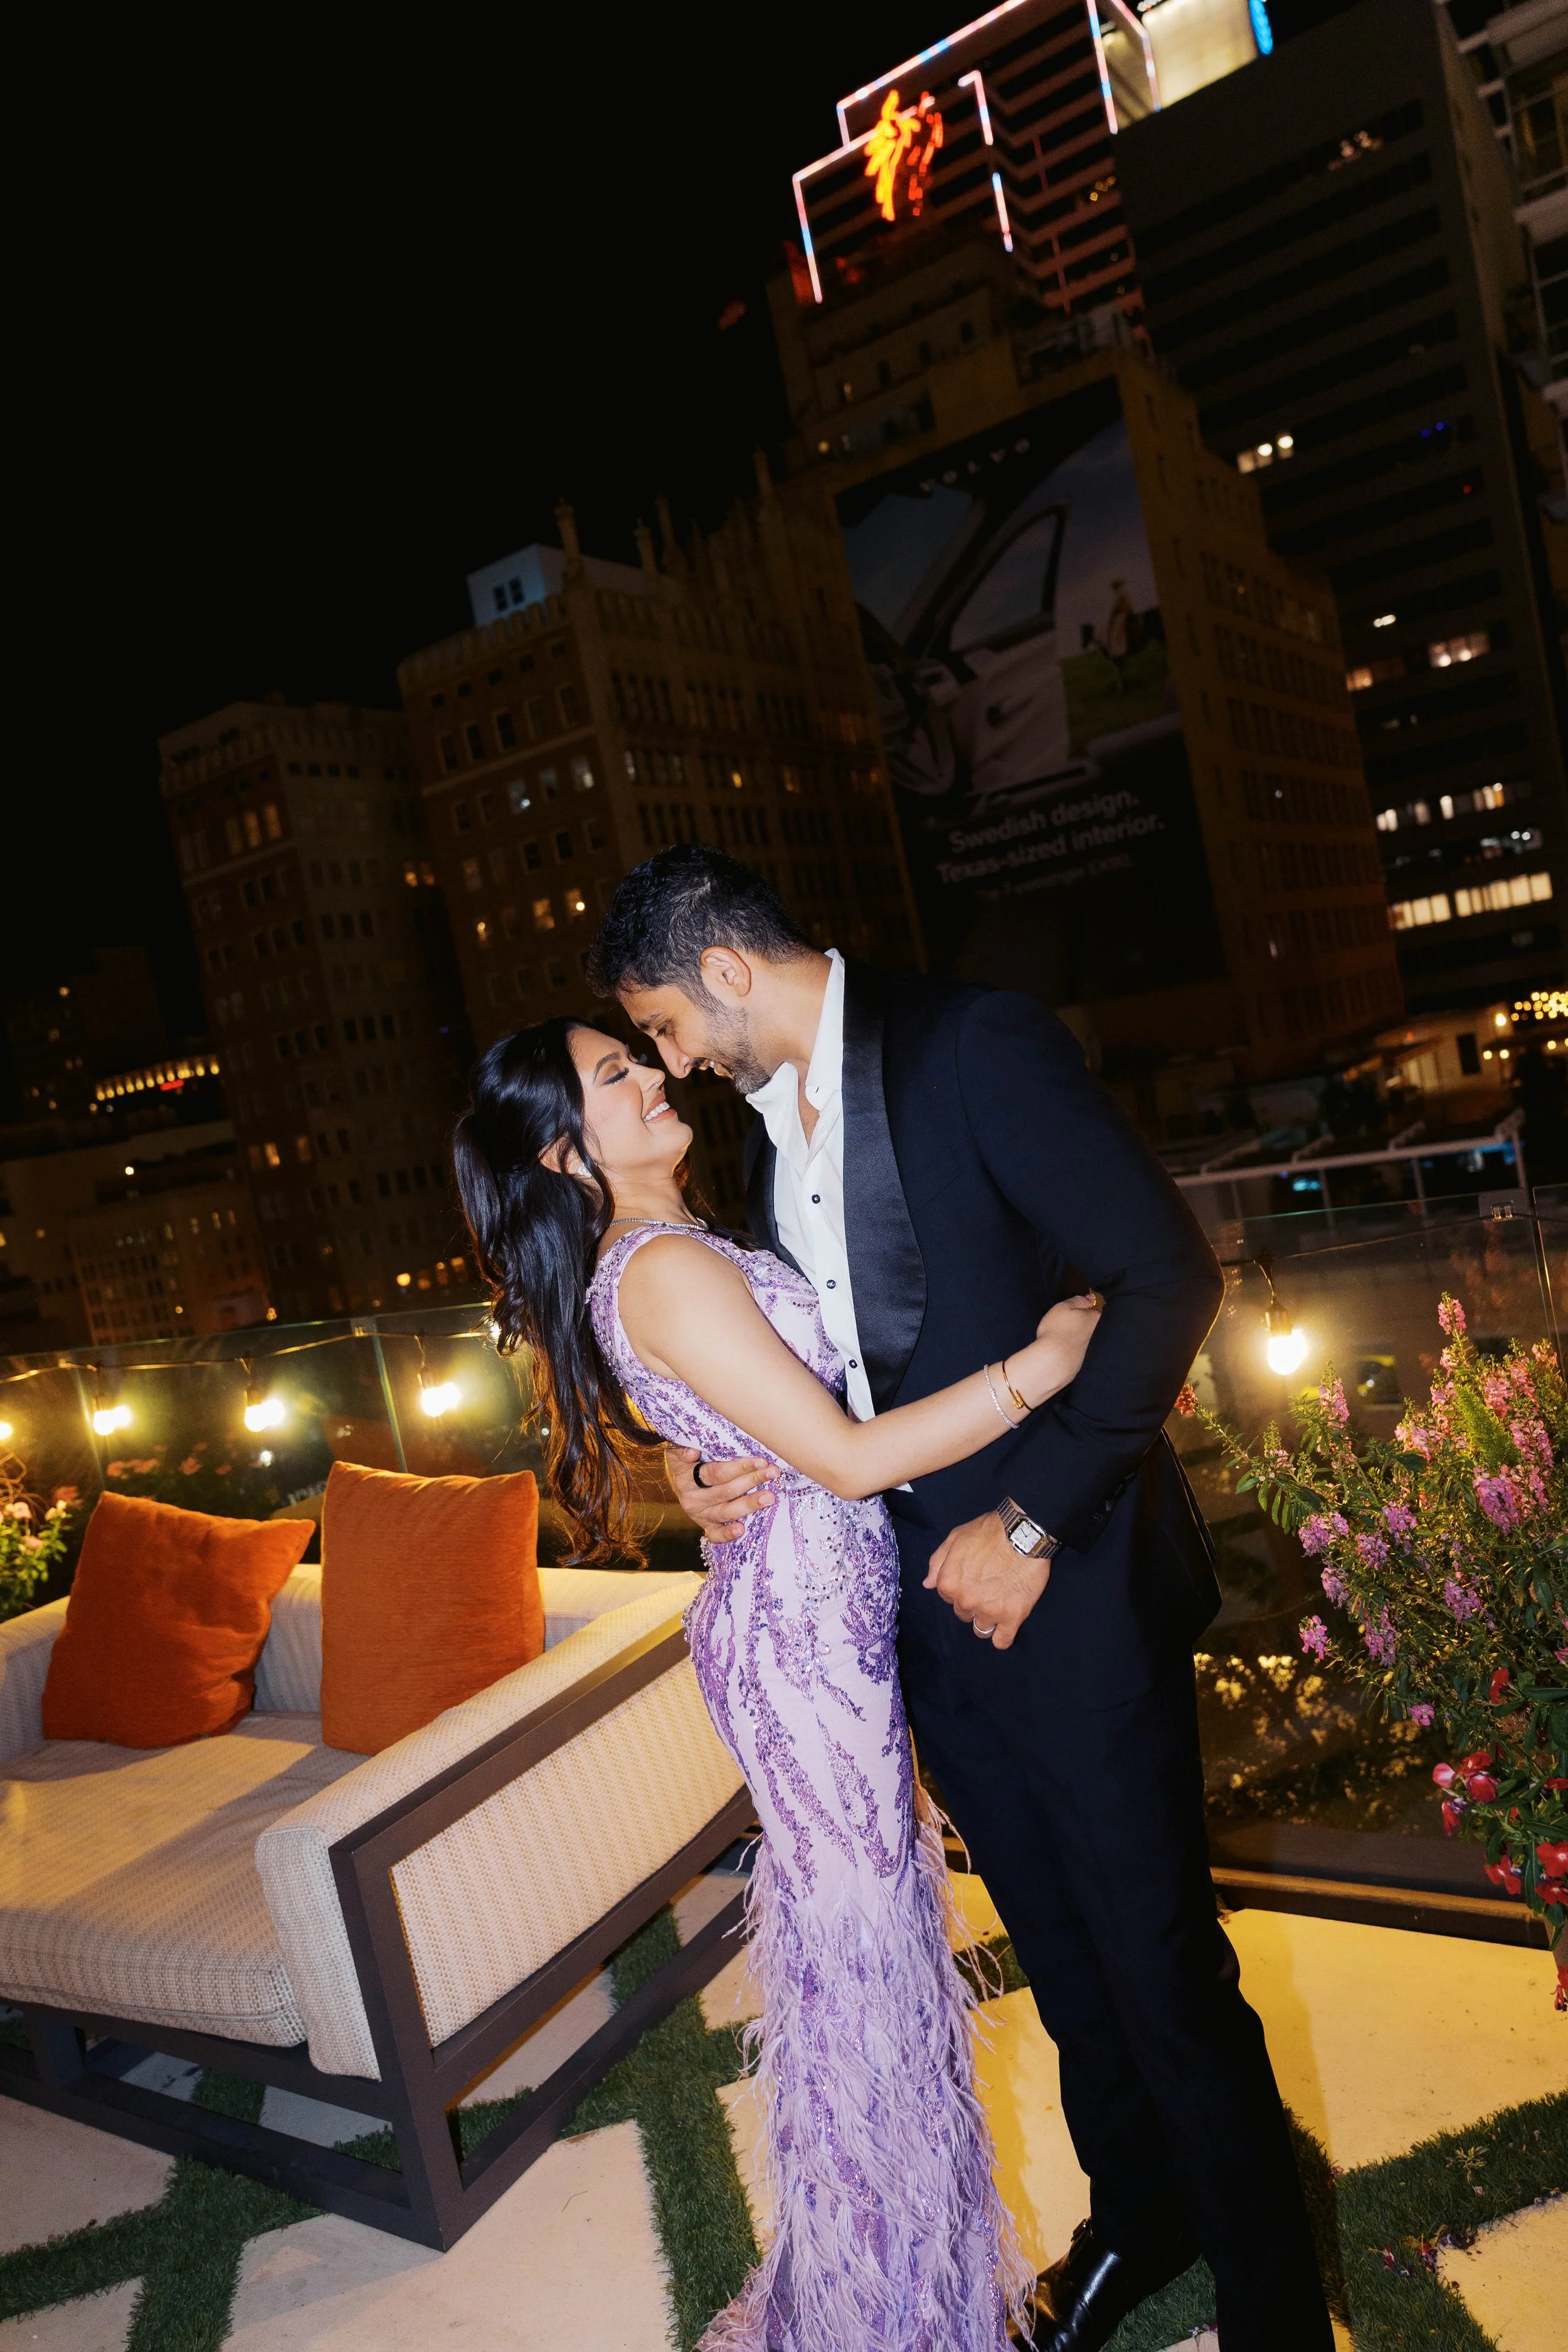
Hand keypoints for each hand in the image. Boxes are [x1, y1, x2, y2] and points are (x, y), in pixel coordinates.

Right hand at [665, 1444, 775, 1542]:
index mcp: (685, 1477)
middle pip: (726, 1491)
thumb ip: (683, 1449)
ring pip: (726, 1511)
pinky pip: (715, 1534)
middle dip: (752, 1480)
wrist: (677, 1479)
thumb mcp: (679, 1451)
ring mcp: (699, 1514)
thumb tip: (692, 1453)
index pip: (716, 1473)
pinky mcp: (705, 1526)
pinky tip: (741, 1529)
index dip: (740, 1467)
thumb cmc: (685, 1460)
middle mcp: (691, 1498)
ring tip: (769, 1497)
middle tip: (772, 1473)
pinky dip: (727, 1534)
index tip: (761, 1461)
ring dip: (749, 1504)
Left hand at [923, 1511, 1050, 1650]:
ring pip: (981, 1629)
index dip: (960, 1588)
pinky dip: (1003, 1636)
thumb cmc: (988, 1532)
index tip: (974, 1578)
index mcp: (948, 1583)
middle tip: (989, 1587)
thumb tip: (928, 1584)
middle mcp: (965, 1601)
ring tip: (1000, 1601)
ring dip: (987, 1618)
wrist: (1023, 1532)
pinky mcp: (1012, 1617)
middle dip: (973, 1603)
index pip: (948, 1598)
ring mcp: (988, 1611)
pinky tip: (1007, 1625)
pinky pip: (1001, 1641)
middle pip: (963, 1614)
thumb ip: (938, 1562)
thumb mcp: (955, 1538)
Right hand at [1013, 1291, 1100, 1403]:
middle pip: (1093, 1323)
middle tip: (1071, 1317)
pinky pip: (1077, 1348)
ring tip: (1064, 1331)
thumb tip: (1091, 1297)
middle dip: (1085, 1320)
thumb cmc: (1057, 1328)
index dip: (1091, 1304)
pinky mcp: (1079, 1359)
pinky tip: (1063, 1345)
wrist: (1053, 1359)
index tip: (1083, 1302)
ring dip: (1077, 1333)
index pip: (1098, 1308)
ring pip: (1085, 1336)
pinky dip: (1072, 1345)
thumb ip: (1079, 1300)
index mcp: (1093, 1318)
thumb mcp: (1065, 1307)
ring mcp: (1088, 1348)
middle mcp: (1094, 1333)